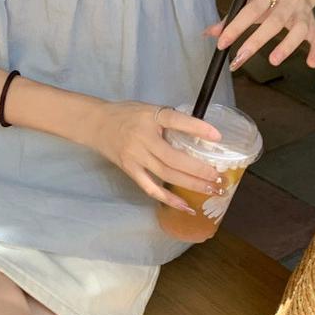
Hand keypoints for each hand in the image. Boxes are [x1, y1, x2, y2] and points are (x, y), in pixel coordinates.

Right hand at [97, 102, 223, 208]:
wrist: (96, 123)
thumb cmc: (126, 114)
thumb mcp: (149, 109)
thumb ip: (170, 120)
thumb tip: (199, 133)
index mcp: (150, 117)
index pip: (175, 120)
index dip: (196, 128)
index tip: (217, 136)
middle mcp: (142, 138)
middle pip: (173, 157)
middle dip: (198, 169)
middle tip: (218, 176)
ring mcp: (135, 157)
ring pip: (166, 174)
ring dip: (190, 184)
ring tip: (210, 189)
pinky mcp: (130, 170)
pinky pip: (151, 188)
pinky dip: (168, 199)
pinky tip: (185, 205)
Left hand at [202, 0, 314, 78]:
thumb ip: (233, 16)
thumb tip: (210, 34)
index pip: (251, 9)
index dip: (236, 26)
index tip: (222, 42)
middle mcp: (288, 0)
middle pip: (274, 21)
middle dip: (257, 40)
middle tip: (241, 58)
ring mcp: (304, 12)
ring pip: (299, 29)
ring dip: (287, 45)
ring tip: (273, 61)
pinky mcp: (314, 23)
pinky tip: (310, 63)